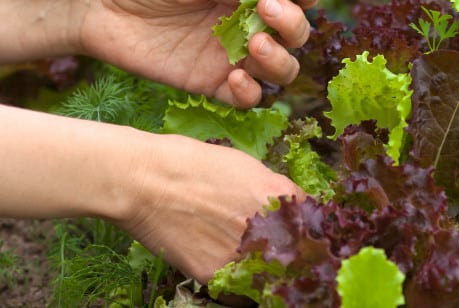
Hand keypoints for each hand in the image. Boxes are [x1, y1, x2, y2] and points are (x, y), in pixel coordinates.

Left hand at [80, 0, 320, 106]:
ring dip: (279, 59)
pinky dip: (250, 92)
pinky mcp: (212, 84)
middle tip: (267, 9)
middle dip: (292, 24)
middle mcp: (248, 25)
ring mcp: (232, 57)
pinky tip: (233, 77)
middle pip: (295, 34)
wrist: (98, 9)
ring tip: (254, 44)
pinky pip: (247, 98)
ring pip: (281, 69)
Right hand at [117, 133, 305, 282]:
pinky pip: (241, 294)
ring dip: (266, 276)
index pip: (313, 220)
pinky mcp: (218, 275)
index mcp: (278, 193)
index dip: (307, 228)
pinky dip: (239, 291)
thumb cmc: (190, 164)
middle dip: (291, 254)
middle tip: (276, 255)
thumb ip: (271, 188)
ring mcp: (244, 252)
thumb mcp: (244, 165)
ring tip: (251, 267)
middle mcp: (268, 225)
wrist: (144, 181)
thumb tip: (285, 206)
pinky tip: (229, 277)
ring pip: (271, 278)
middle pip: (298, 252)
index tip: (302, 235)